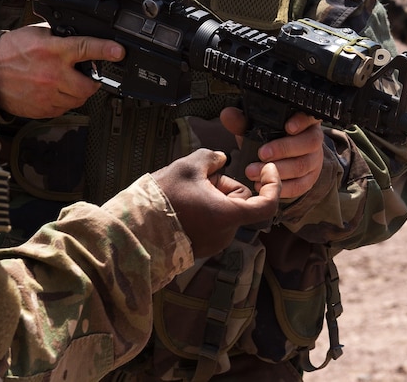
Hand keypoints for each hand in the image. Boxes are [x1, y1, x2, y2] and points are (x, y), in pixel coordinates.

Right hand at [0, 24, 124, 117]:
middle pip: (88, 86)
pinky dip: (63, 102)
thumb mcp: (36, 34)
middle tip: (88, 78)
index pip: (86, 48)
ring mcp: (47, 94)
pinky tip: (54, 93)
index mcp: (54, 51)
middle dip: (92, 82)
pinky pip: (62, 109)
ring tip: (67, 84)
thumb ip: (58, 37)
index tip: (119, 52)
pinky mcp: (41, 109)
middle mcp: (53, 74)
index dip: (106, 50)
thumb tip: (77, 37)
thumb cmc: (9, 51)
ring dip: (77, 93)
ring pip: (77, 100)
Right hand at [152, 149, 280, 257]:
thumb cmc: (162, 199)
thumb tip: (221, 159)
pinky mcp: (200, 248)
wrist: (133, 231)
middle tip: (199, 181)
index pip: (267, 205)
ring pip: (224, 211)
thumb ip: (211, 158)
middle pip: (239, 201)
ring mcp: (213, 244)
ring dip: (212, 198)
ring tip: (186, 194)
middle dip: (223, 186)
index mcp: (228, 215)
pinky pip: (212, 223)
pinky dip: (204, 211)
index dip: (273, 185)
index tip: (268, 169)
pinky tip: (182, 206)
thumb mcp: (188, 166)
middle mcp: (225, 234)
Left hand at [220, 107, 324, 200]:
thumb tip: (227, 115)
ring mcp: (314, 160)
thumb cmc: (271, 138)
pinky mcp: (309, 179)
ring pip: (302, 165)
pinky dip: (281, 187)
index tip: (288, 127)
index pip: (310, 117)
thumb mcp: (258, 127)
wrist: (284, 158)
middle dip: (283, 149)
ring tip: (254, 172)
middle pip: (308, 143)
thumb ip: (244, 122)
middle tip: (261, 154)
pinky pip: (300, 185)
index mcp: (305, 121)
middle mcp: (314, 139)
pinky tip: (263, 184)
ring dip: (278, 170)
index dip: (301, 121)